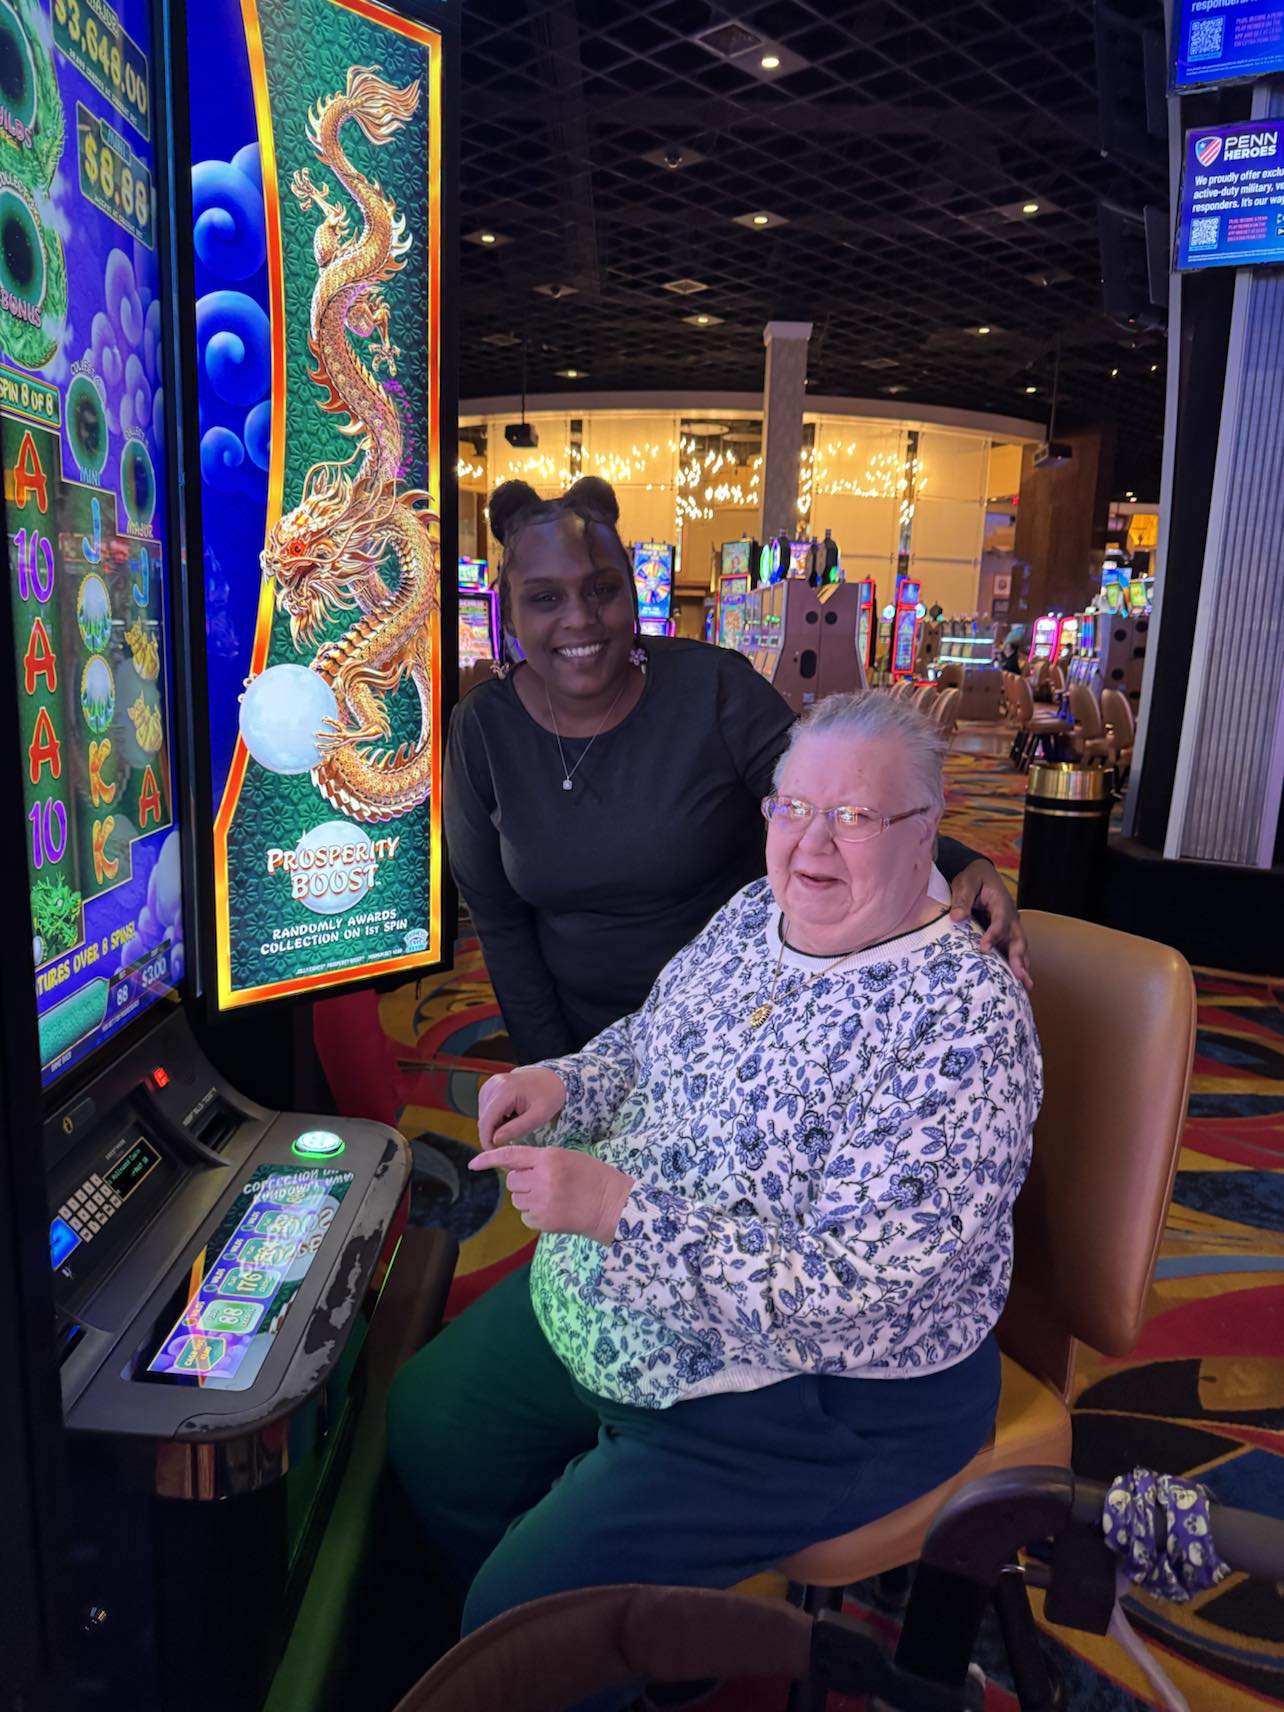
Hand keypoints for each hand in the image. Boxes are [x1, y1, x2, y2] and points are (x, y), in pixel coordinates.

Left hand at [470, 1146, 634, 1244]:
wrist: (613, 1205)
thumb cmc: (593, 1177)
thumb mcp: (568, 1158)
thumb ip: (540, 1160)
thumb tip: (512, 1168)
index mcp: (549, 1158)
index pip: (511, 1155)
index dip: (488, 1159)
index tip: (473, 1164)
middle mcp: (542, 1179)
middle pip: (512, 1181)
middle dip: (522, 1182)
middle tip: (543, 1183)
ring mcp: (542, 1202)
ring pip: (518, 1200)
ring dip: (529, 1198)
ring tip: (554, 1197)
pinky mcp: (544, 1222)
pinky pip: (526, 1217)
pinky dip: (534, 1215)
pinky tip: (554, 1210)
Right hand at [476, 1068, 566, 1148]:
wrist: (551, 1079)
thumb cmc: (548, 1096)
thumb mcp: (539, 1117)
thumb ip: (517, 1129)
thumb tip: (495, 1140)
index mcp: (506, 1090)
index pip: (486, 1121)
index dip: (486, 1140)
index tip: (494, 1152)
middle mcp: (494, 1085)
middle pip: (483, 1119)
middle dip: (494, 1133)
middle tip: (514, 1137)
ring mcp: (491, 1084)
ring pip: (484, 1116)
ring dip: (496, 1125)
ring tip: (516, 1121)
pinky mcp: (490, 1087)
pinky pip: (486, 1110)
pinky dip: (496, 1117)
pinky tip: (510, 1115)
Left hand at [949, 859, 1032, 991]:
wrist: (981, 875)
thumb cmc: (972, 879)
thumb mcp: (965, 883)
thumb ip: (962, 899)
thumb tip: (957, 917)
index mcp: (1001, 903)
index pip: (1000, 921)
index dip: (994, 935)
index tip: (984, 949)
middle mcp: (1010, 917)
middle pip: (1018, 938)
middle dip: (1019, 958)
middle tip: (1020, 977)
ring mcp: (1010, 927)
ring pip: (1019, 947)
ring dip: (1023, 966)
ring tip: (1025, 986)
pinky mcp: (1006, 935)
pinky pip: (1013, 951)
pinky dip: (1017, 966)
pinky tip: (1017, 983)